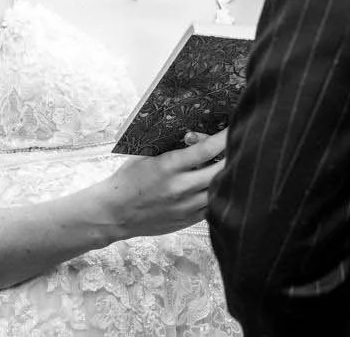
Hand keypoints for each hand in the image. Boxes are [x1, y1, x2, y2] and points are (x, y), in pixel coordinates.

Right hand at [97, 131, 227, 237]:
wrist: (114, 214)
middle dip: (231, 155)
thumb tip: (198, 134)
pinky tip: (216, 184)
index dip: (224, 137)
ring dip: (226, 176)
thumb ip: (171, 146)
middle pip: (220, 170)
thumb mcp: (145, 155)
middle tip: (234, 146)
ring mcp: (184, 207)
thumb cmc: (128, 180)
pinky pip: (212, 207)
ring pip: (220, 190)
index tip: (235, 128)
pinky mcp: (186, 221)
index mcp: (167, 167)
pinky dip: (217, 194)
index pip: (206, 149)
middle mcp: (179, 188)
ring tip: (227, 165)